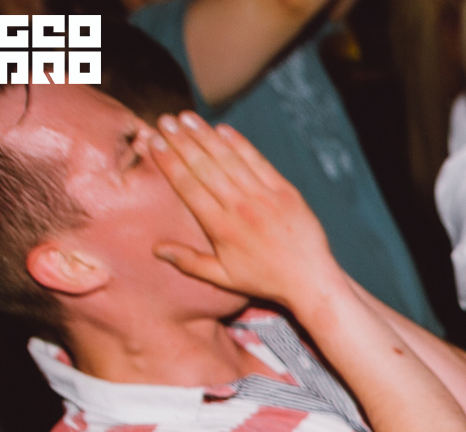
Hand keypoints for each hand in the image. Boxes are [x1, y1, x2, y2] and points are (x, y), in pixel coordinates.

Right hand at [144, 111, 341, 312]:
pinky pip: (259, 162)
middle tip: (164, 121)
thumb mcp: (224, 277)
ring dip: (206, 136)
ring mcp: (265, 198)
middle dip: (182, 142)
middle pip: (205, 167)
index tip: (154, 142)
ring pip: (230, 160)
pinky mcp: (286, 192)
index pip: (188, 187)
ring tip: (186, 118)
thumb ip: (188, 262)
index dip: (169, 162)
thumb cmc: (264, 279)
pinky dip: (240, 144)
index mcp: (221, 228)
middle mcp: (241, 209)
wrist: (311, 279)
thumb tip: (155, 249)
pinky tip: (223, 129)